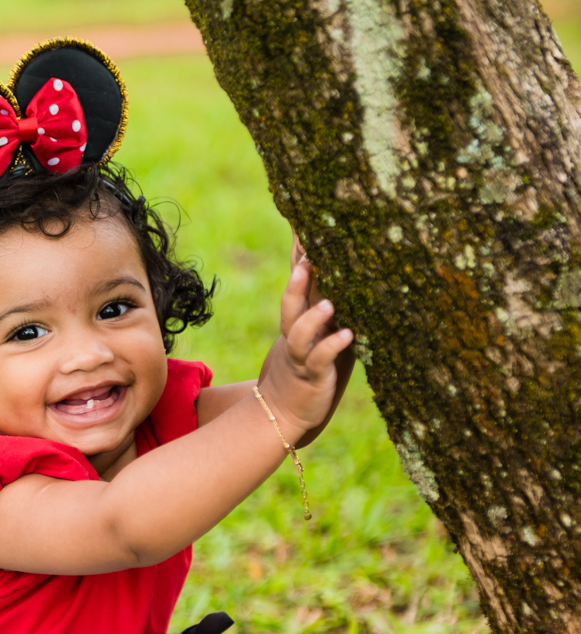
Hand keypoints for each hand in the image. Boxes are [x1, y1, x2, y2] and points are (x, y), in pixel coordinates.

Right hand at [258, 240, 353, 444]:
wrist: (284, 409)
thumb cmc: (311, 364)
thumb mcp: (319, 328)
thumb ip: (327, 298)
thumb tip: (342, 267)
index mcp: (300, 315)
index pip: (298, 279)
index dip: (299, 253)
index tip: (304, 224)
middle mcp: (296, 330)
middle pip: (292, 301)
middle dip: (299, 280)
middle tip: (308, 257)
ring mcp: (301, 353)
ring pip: (299, 331)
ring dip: (312, 317)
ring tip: (329, 303)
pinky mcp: (312, 374)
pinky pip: (320, 359)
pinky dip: (331, 346)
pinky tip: (348, 335)